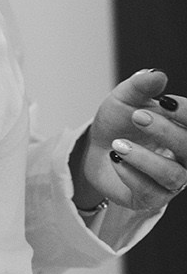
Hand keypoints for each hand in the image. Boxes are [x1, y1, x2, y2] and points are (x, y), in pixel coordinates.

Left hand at [71, 69, 186, 213]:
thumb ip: (140, 87)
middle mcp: (184, 158)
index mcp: (184, 131)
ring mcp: (169, 181)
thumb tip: (157, 75)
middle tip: (137, 116)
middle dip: (166, 132)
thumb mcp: (125, 98)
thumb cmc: (119, 122)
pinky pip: (149, 192)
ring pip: (172, 175)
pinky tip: (115, 158)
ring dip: (145, 158)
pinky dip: (131, 174)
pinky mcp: (149, 199)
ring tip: (118, 144)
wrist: (95, 147)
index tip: (165, 101)